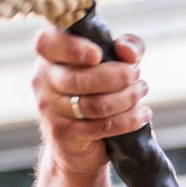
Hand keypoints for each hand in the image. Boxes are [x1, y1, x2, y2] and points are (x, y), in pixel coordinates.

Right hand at [31, 23, 149, 177]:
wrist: (79, 142)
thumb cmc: (98, 89)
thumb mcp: (115, 60)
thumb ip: (126, 46)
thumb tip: (128, 52)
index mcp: (51, 56)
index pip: (47, 43)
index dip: (72, 48)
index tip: (97, 55)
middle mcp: (43, 81)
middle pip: (78, 79)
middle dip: (117, 76)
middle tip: (136, 74)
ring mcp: (50, 110)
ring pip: (93, 105)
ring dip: (126, 98)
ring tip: (140, 92)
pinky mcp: (64, 135)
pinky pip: (100, 127)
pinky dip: (127, 120)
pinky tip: (141, 114)